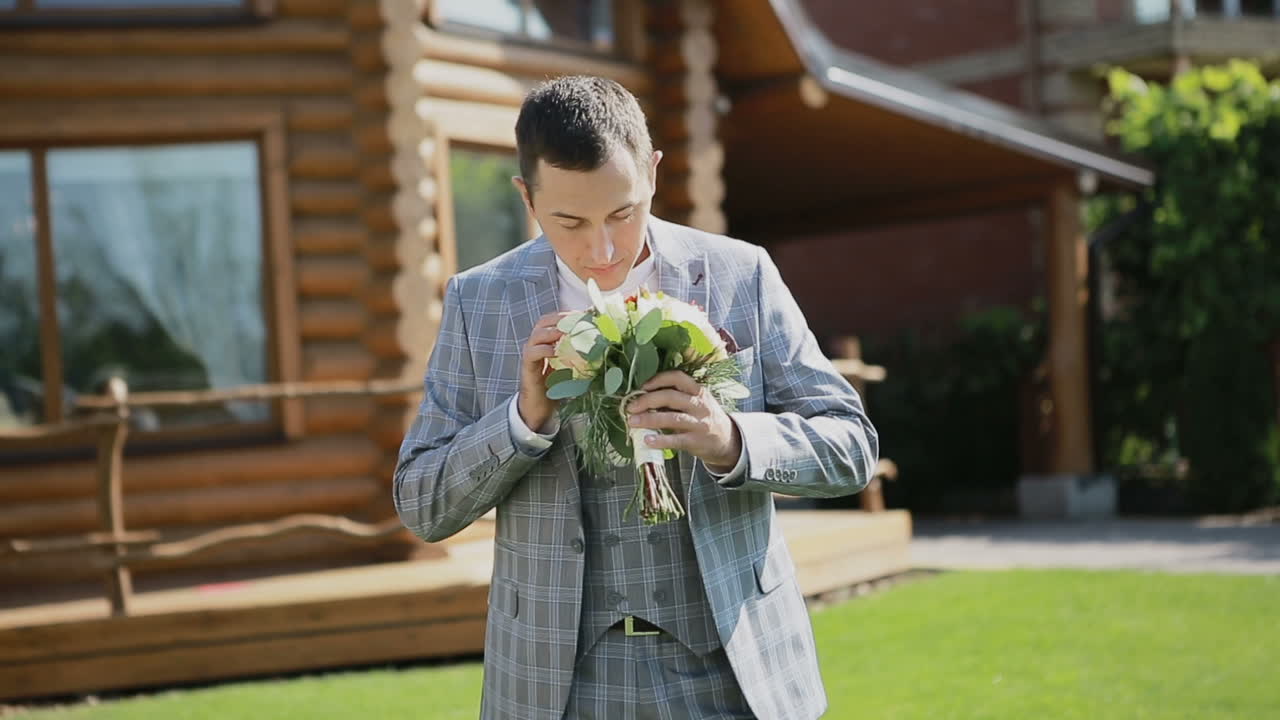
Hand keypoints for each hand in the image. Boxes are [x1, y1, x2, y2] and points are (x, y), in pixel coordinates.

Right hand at [518, 311, 573, 430]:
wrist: (541, 407)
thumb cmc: (558, 386)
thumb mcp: (573, 366)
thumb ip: (583, 355)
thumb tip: (605, 347)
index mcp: (548, 340)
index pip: (555, 319)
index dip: (568, 314)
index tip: (585, 314)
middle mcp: (537, 343)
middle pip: (544, 321)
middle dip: (560, 318)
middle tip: (575, 320)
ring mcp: (531, 353)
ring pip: (537, 334)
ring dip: (552, 331)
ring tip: (565, 332)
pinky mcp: (527, 366)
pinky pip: (532, 353)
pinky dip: (543, 349)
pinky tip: (554, 351)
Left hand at [624, 370, 741, 470]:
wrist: (727, 440)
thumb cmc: (705, 418)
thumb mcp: (697, 402)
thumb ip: (676, 397)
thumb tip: (644, 397)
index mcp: (697, 391)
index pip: (677, 378)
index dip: (658, 380)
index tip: (642, 387)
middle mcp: (699, 405)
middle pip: (671, 397)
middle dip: (647, 401)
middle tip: (631, 407)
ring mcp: (699, 423)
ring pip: (672, 418)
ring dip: (649, 420)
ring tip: (633, 422)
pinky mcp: (697, 441)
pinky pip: (676, 440)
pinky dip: (661, 440)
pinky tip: (648, 440)